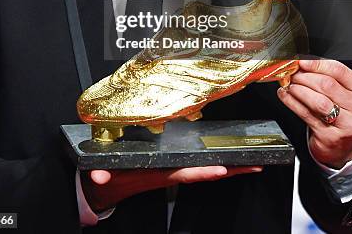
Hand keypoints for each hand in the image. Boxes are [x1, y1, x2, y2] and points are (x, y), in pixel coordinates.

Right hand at [81, 165, 262, 211]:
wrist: (107, 189)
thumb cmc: (109, 178)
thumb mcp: (103, 177)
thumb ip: (100, 176)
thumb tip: (96, 177)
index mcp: (158, 175)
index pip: (184, 174)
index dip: (202, 172)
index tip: (221, 169)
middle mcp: (170, 174)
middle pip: (205, 174)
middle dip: (230, 171)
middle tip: (255, 166)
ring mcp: (174, 173)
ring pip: (206, 171)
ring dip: (228, 168)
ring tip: (251, 163)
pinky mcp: (173, 170)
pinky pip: (198, 168)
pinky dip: (214, 165)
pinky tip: (228, 161)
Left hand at [277, 59, 351, 168]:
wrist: (345, 150)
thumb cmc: (341, 117)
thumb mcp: (341, 96)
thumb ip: (328, 80)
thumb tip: (301, 66)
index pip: (339, 72)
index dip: (317, 64)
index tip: (301, 62)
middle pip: (327, 85)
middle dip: (304, 77)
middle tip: (292, 74)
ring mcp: (345, 125)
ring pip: (318, 101)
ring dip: (299, 89)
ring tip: (289, 85)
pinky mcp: (330, 137)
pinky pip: (307, 115)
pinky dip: (292, 102)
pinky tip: (285, 95)